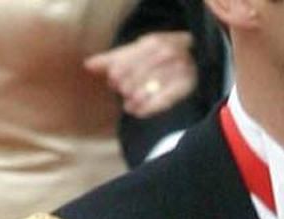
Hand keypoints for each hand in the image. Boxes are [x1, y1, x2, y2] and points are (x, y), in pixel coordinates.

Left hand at [83, 31, 197, 118]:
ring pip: (143, 93)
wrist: (195, 62)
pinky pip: (156, 104)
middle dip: (125, 88)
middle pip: (133, 80)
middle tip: (125, 92)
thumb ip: (113, 59)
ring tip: (130, 104)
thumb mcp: (137, 53)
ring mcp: (178, 70)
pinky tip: (137, 111)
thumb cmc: (158, 59)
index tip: (113, 82)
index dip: (115, 75)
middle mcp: (167, 54)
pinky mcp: (184, 89)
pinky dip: (143, 110)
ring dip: (132, 101)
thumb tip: (87, 64)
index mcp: (154, 41)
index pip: (126, 63)